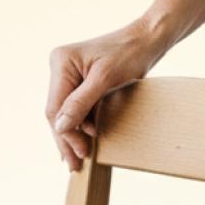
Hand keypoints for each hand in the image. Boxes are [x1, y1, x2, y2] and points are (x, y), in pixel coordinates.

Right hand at [46, 18, 164, 172]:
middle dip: (67, 139)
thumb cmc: (130, 53)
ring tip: (82, 157)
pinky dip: (82, 123)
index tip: (79, 154)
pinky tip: (86, 139)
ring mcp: (71, 73)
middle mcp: (61, 67)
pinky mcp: (82, 80)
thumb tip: (59, 127)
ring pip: (67, 112)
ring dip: (75, 134)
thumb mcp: (105, 79)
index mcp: (61, 62)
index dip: (66, 134)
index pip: (56, 107)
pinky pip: (77, 106)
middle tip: (75, 165)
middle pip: (58, 111)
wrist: (148, 39)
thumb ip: (80, 103)